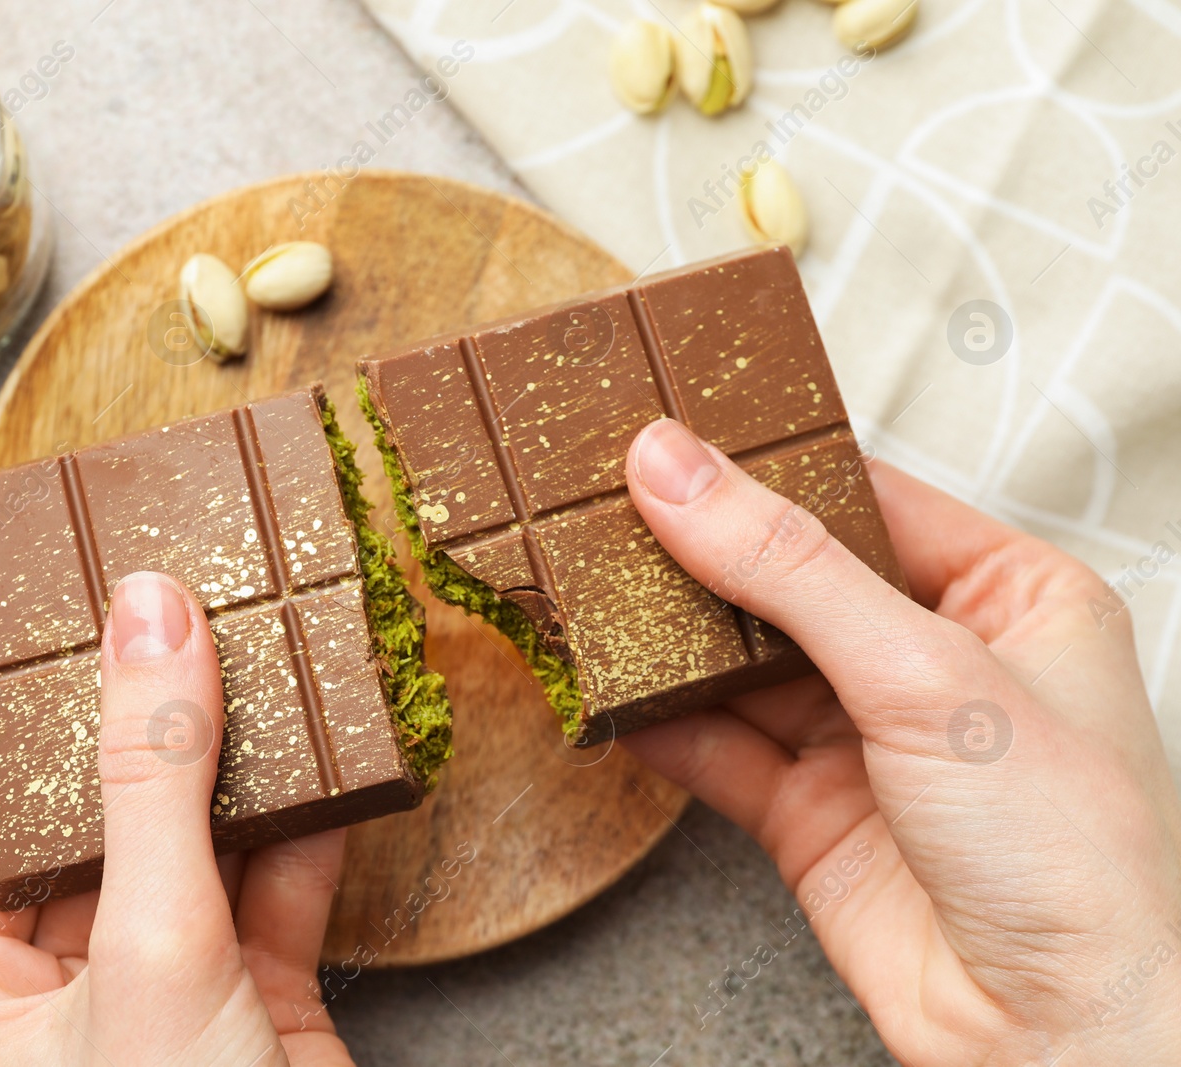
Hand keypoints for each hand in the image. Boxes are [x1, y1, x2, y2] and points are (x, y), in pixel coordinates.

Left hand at [0, 572, 353, 1066]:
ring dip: (250, 764)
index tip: (103, 600)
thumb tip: (149, 614)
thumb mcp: (149, 948)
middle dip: (167, 723)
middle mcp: (58, 992)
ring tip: (279, 653)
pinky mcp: (261, 1012)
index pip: (0, 810)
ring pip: (206, 848)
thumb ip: (151, 778)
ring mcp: (166, 998)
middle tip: (208, 604)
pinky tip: (337, 751)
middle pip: (112, 817)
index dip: (52, 704)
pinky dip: (313, 827)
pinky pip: (281, 895)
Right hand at [623, 418, 1180, 1064]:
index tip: (667, 439)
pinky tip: (610, 699)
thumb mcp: (926, 671)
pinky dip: (661, 728)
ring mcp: (869, 740)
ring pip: (743, 665)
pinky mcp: (812, 813)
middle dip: (700, 556)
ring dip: (669, 642)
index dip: (765, 468)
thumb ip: (788, 566)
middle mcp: (935, 661)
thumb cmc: (1071, 854)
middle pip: (789, 579)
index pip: (863, 500)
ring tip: (586, 595)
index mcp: (1006, 597)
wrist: (1055, 1038)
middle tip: (602, 509)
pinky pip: (718, 751)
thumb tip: (676, 471)